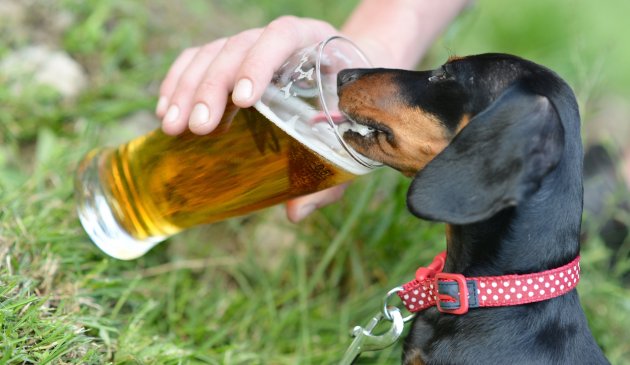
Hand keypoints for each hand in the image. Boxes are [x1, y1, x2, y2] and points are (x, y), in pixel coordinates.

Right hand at [156, 16, 346, 221]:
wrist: (344, 78)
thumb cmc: (346, 110)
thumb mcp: (347, 140)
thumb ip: (329, 174)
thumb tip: (295, 212)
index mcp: (314, 44)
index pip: (282, 37)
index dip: (259, 63)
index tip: (243, 101)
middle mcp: (278, 39)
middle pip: (237, 47)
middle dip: (212, 87)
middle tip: (197, 128)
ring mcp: (250, 44)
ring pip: (211, 53)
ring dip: (187, 88)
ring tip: (173, 126)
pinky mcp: (229, 56)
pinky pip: (195, 58)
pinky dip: (177, 81)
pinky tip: (166, 110)